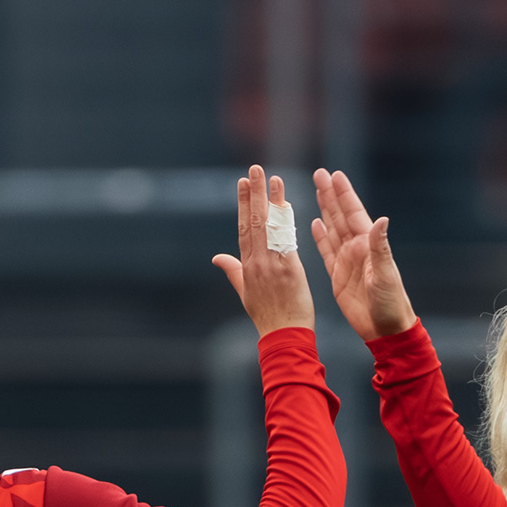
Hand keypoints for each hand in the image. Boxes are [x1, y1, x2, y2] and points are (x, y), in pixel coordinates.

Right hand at [209, 165, 316, 335]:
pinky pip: (286, 242)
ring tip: (272, 178)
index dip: (242, 205)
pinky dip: (285, 223)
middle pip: (254, 223)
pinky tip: (286, 204)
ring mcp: (272, 266)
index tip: (243, 183)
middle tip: (254, 170)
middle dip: (254, 194)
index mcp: (247, 266)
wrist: (283, 336)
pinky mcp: (289, 271)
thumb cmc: (267, 315)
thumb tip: (216, 258)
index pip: (243, 229)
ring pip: (270, 228)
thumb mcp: (244, 292)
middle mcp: (257, 263)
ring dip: (270, 201)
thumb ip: (233, 271)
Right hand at [309, 168, 417, 345]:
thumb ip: (380, 247)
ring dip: (325, 209)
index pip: (354, 214)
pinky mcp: (338, 275)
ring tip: (317, 190)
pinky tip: (315, 223)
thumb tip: (381, 220)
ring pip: (332, 229)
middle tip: (320, 174)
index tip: (335, 175)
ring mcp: (347, 261)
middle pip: (340, 216)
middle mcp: (357, 249)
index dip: (344, 194)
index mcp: (368, 245)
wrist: (385, 329)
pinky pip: (327, 251)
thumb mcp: (385, 274)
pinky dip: (320, 237)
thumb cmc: (391, 302)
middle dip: (330, 195)